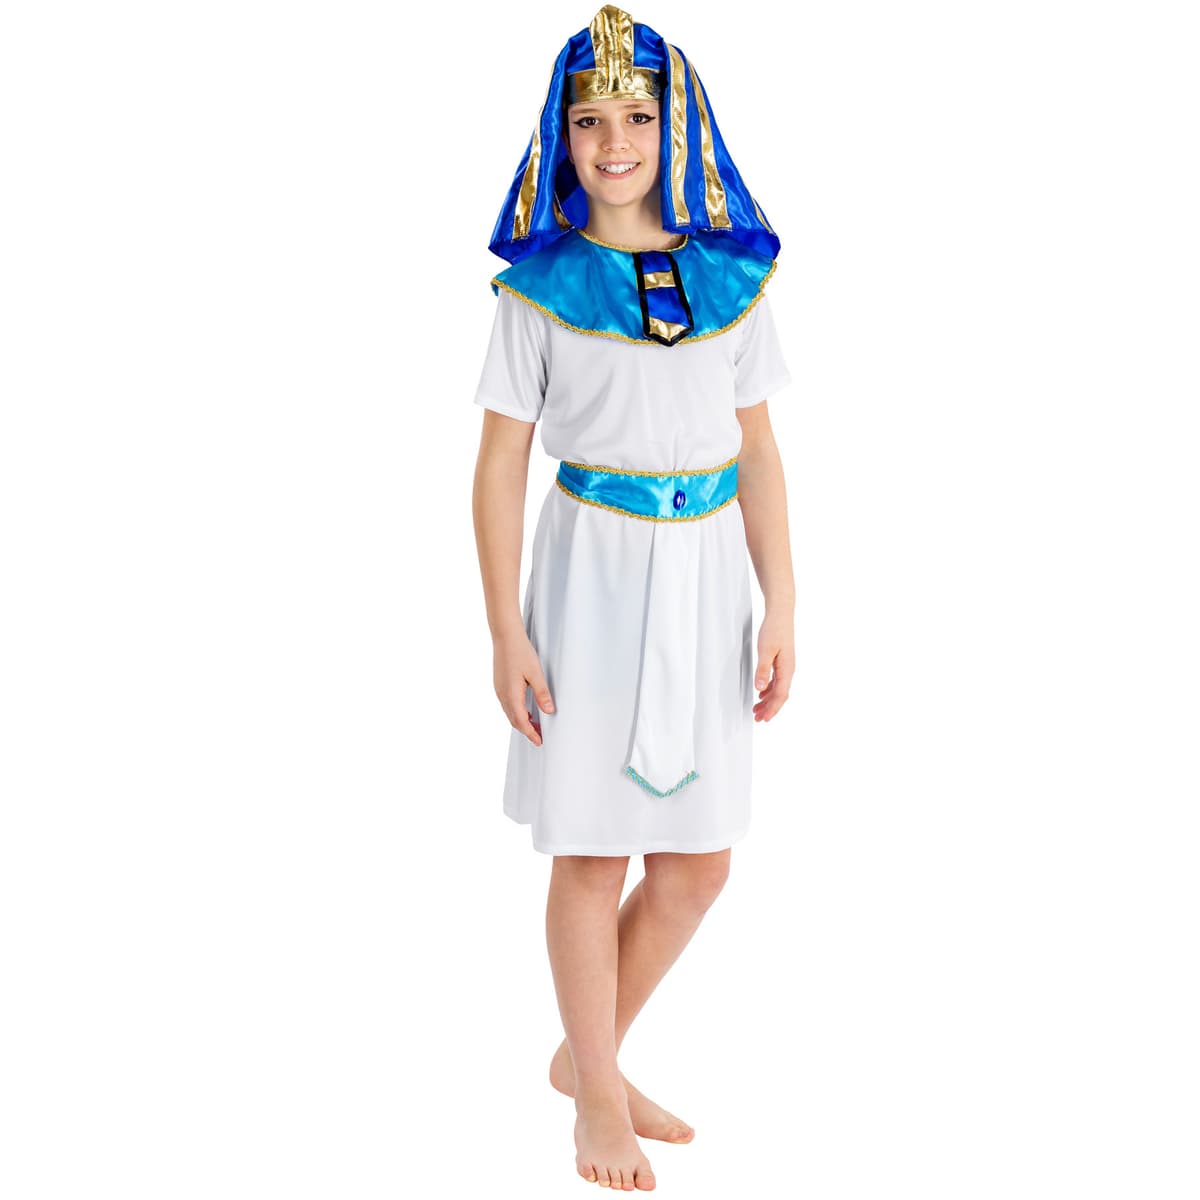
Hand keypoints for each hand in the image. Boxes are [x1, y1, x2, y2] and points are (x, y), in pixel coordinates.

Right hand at [493, 630, 554, 745]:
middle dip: (526, 730)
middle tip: (539, 736)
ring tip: (535, 725)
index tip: (539, 741)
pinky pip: (507, 704)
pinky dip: (516, 712)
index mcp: (511, 695)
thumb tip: (549, 711)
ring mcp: (499, 690)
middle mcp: (503, 695)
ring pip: (510, 713)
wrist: (505, 636)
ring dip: (521, 721)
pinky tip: (525, 709)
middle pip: (514, 720)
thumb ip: (542, 694)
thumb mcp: (536, 673)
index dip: (531, 733)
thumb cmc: (520, 652)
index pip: (521, 722)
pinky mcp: (499, 684)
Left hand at [753, 610, 794, 721]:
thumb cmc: (774, 629)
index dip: (772, 709)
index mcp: (787, 669)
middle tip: (758, 718)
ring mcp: (786, 666)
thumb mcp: (765, 650)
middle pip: (780, 695)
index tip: (763, 718)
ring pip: (778, 689)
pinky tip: (761, 692)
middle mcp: (789, 670)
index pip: (780, 695)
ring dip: (768, 700)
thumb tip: (760, 688)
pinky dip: (769, 690)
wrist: (781, 614)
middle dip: (769, 708)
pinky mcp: (782, 661)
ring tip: (757, 709)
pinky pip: (777, 681)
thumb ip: (763, 670)